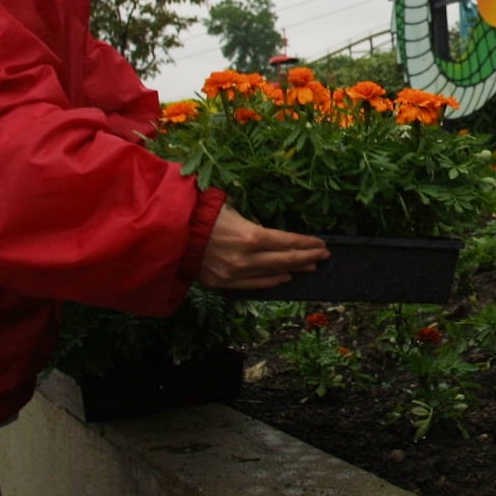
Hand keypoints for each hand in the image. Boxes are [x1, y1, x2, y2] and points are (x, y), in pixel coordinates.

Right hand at [196, 205, 329, 290]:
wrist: (171, 234)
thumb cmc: (203, 215)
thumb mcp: (232, 211)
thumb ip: (253, 224)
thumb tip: (266, 233)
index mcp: (251, 236)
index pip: (287, 242)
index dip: (306, 243)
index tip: (321, 243)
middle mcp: (246, 258)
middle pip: (285, 259)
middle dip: (308, 257)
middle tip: (324, 255)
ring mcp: (235, 273)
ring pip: (272, 273)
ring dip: (294, 269)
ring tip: (310, 267)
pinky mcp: (224, 283)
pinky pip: (254, 284)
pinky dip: (272, 281)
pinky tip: (286, 277)